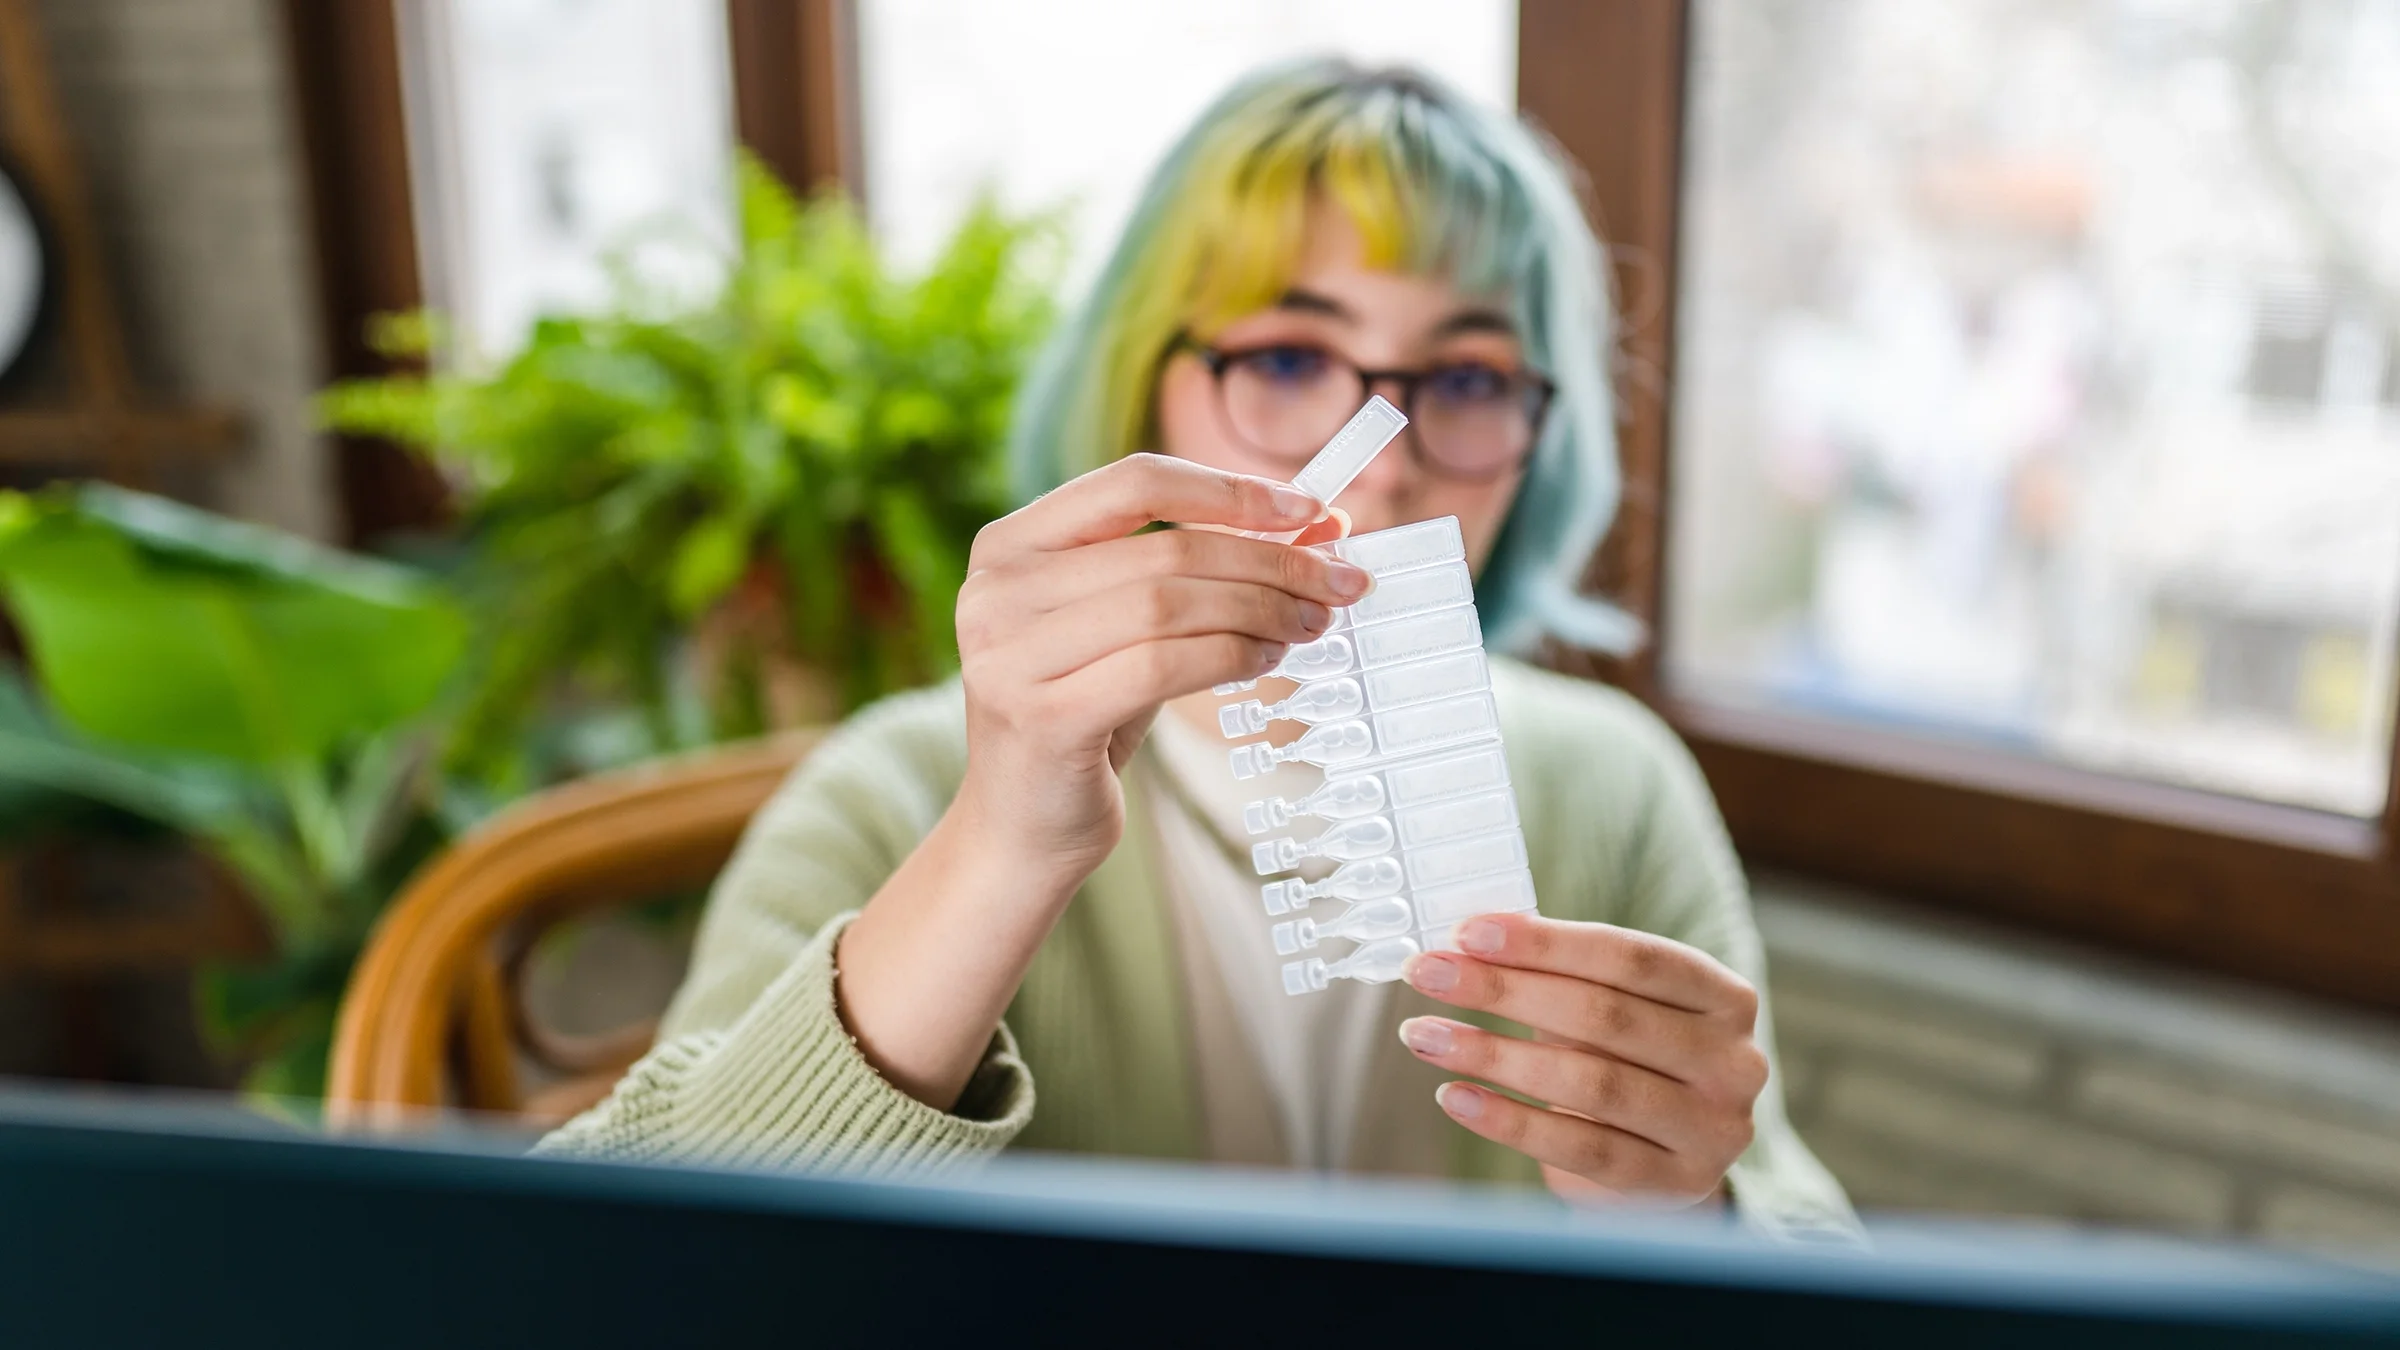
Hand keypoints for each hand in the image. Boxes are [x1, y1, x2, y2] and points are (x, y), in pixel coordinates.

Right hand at [949, 453, 1366, 883]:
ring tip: (1308, 623)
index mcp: (1009, 545)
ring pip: (1169, 604)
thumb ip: (1195, 571)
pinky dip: (1230, 656)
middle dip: (1270, 561)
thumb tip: (1312, 528)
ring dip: (1260, 610)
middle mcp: (997, 590)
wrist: (1020, 827)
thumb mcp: (1127, 628)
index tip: (1309, 511)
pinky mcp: (1043, 716)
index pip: (1134, 482)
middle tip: (1336, 582)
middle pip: (1166, 549)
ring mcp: (1012, 654)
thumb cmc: (1081, 715)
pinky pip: (1163, 666)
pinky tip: (1265, 661)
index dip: (1230, 492)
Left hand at [1397, 912, 1767, 1208]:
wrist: (1668, 1159)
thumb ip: (1561, 976)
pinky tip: (1455, 1096)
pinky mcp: (1675, 1186)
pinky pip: (1580, 1150)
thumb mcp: (1615, 1009)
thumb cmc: (1628, 1062)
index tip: (1467, 933)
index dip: (1547, 943)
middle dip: (1504, 991)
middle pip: (1605, 1016)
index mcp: (1725, 998)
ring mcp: (1711, 1130)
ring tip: (1425, 1036)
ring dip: (1494, 1055)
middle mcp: (1734, 1063)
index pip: (1632, 957)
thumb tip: (1467, 943)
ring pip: (1591, 1084)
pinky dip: (1509, 1121)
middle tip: (1428, 974)